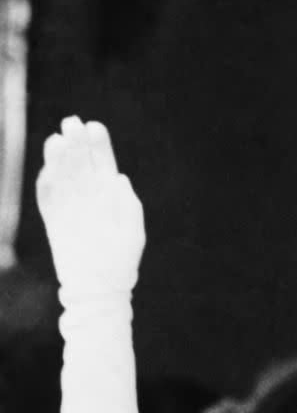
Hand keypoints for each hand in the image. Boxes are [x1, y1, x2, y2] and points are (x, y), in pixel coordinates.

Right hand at [36, 116, 144, 297]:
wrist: (100, 289)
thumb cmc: (121, 261)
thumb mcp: (133, 231)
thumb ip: (128, 205)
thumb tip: (118, 177)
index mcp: (109, 195)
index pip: (102, 162)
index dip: (98, 144)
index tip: (94, 127)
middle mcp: (88, 196)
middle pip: (80, 162)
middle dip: (76, 142)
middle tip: (72, 123)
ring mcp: (69, 206)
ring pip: (62, 174)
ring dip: (59, 156)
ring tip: (60, 139)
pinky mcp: (52, 219)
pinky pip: (47, 196)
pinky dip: (47, 180)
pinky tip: (50, 166)